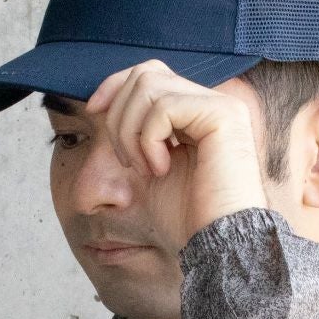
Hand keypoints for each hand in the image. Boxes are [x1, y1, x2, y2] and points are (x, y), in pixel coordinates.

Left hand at [84, 60, 269, 249]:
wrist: (216, 245)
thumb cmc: (186, 218)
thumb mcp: (147, 166)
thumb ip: (134, 131)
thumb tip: (100, 103)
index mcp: (198, 114)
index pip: (150, 74)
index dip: (115, 86)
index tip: (94, 111)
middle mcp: (213, 104)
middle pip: (146, 74)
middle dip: (120, 116)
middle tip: (128, 161)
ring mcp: (222, 107)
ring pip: (150, 86)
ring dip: (131, 131)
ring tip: (145, 168)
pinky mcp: (224, 116)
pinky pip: (165, 107)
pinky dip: (149, 139)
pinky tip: (161, 168)